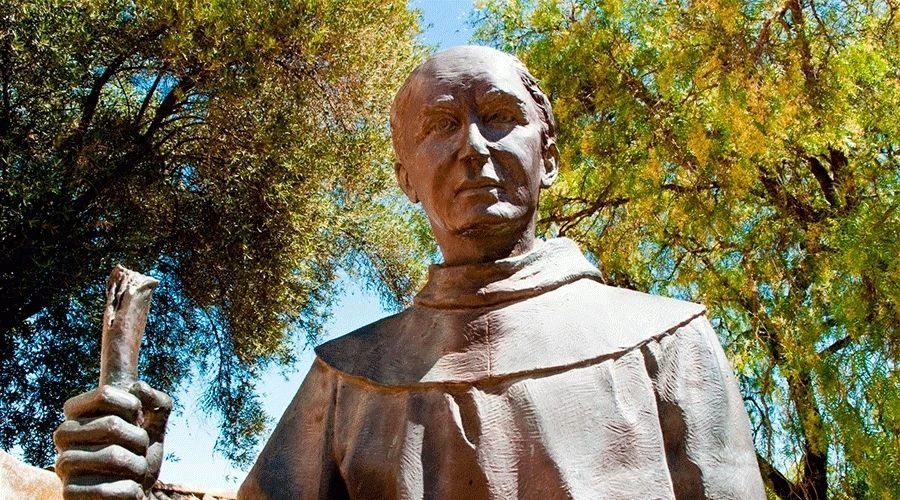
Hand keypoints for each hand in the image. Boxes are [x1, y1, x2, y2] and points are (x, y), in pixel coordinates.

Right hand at [53, 382, 171, 499]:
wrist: (132, 494)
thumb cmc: (139, 454)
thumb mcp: (155, 425)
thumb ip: (157, 402)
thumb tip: (138, 387)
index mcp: (77, 412)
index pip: (105, 393)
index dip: (132, 406)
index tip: (136, 419)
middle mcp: (64, 435)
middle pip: (112, 424)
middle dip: (140, 440)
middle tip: (138, 451)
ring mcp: (63, 464)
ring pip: (114, 457)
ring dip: (138, 467)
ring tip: (133, 473)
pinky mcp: (69, 493)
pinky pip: (110, 489)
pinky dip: (131, 490)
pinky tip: (127, 490)